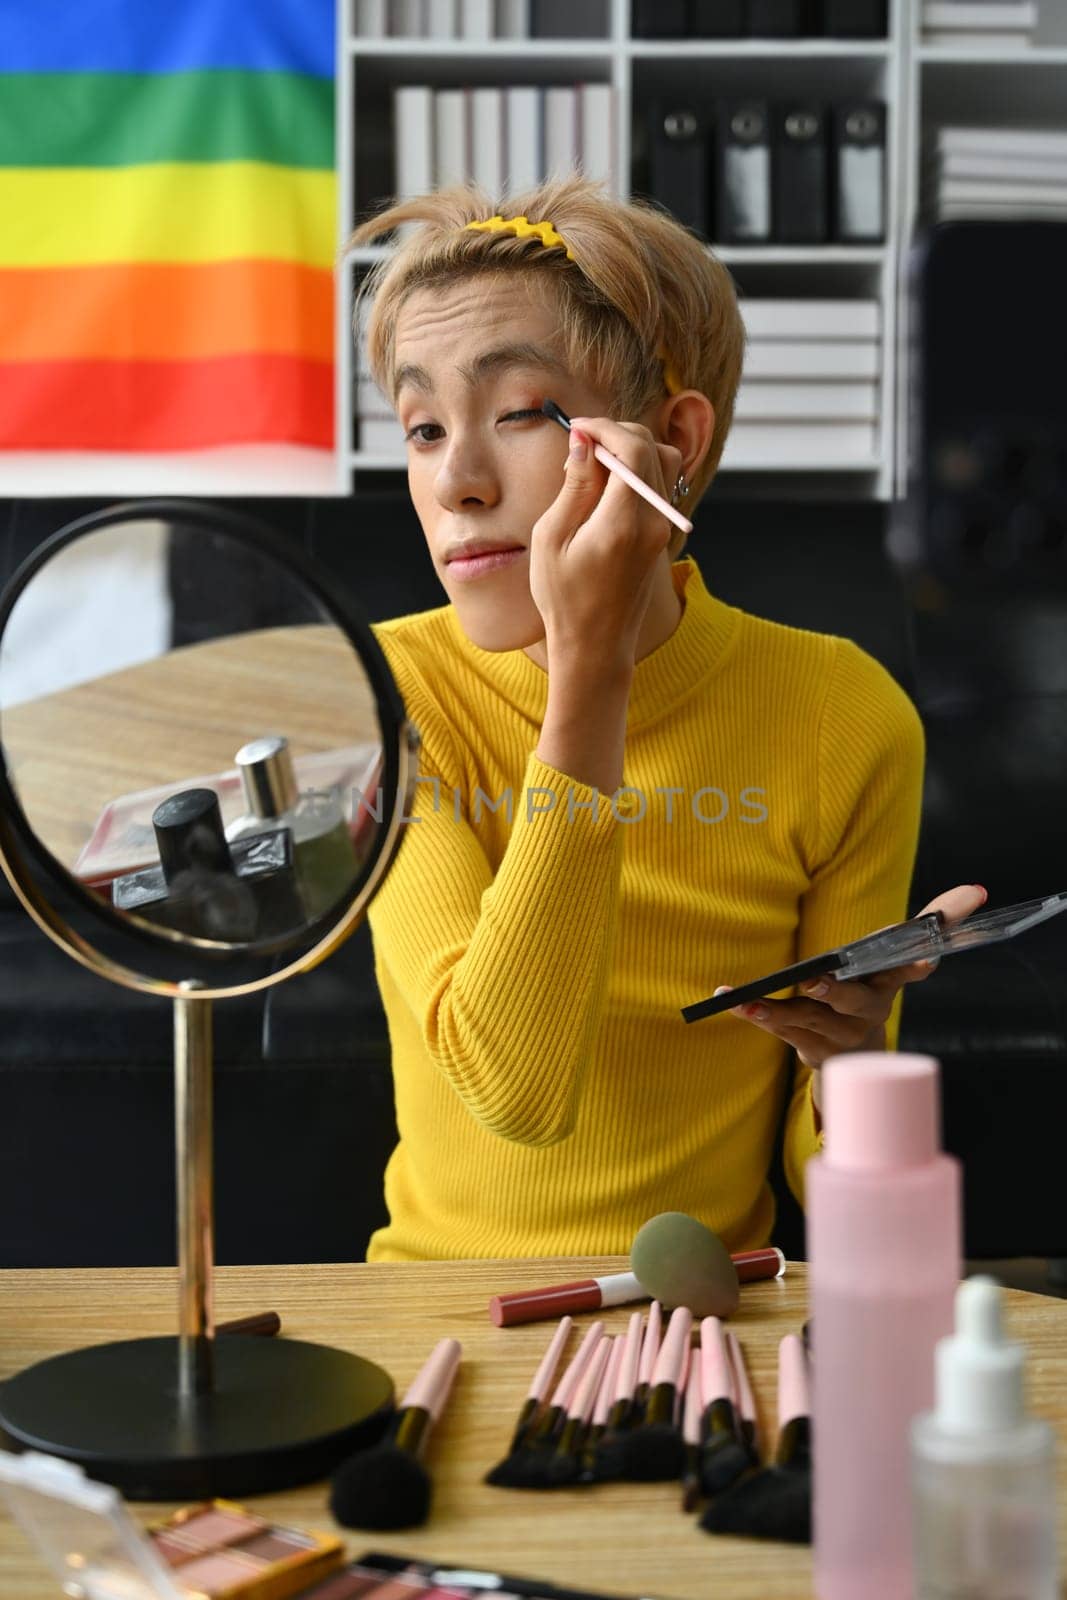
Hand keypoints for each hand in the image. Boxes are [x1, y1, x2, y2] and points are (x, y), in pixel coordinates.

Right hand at [528, 415, 682, 671]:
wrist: (595, 644)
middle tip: (580, 444)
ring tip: (593, 463)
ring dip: (630, 449)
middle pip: (652, 448)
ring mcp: (662, 528)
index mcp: (623, 522)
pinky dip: (637, 469)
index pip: (633, 449)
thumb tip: (583, 442)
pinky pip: (659, 484)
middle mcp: (653, 521)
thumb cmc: (564, 597)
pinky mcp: (661, 534)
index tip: (576, 428)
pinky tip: (606, 484)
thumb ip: (573, 486)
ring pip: (662, 462)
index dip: (605, 428)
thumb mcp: (552, 539)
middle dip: (616, 433)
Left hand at [713, 884, 988, 1113]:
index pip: (907, 970)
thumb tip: (978, 890)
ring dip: (774, 1010)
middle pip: (852, 1002)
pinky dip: (757, 1016)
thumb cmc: (872, 987)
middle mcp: (867, 1012)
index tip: (927, 956)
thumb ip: (937, 919)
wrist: (857, 1056)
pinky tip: (734, 1003)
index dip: (916, 964)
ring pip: (807, 1020)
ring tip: (748, 1000)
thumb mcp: (897, 956)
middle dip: (833, 992)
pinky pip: (782, 1032)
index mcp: (888, 983)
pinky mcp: (811, 1050)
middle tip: (814, 980)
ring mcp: (839, 1036)